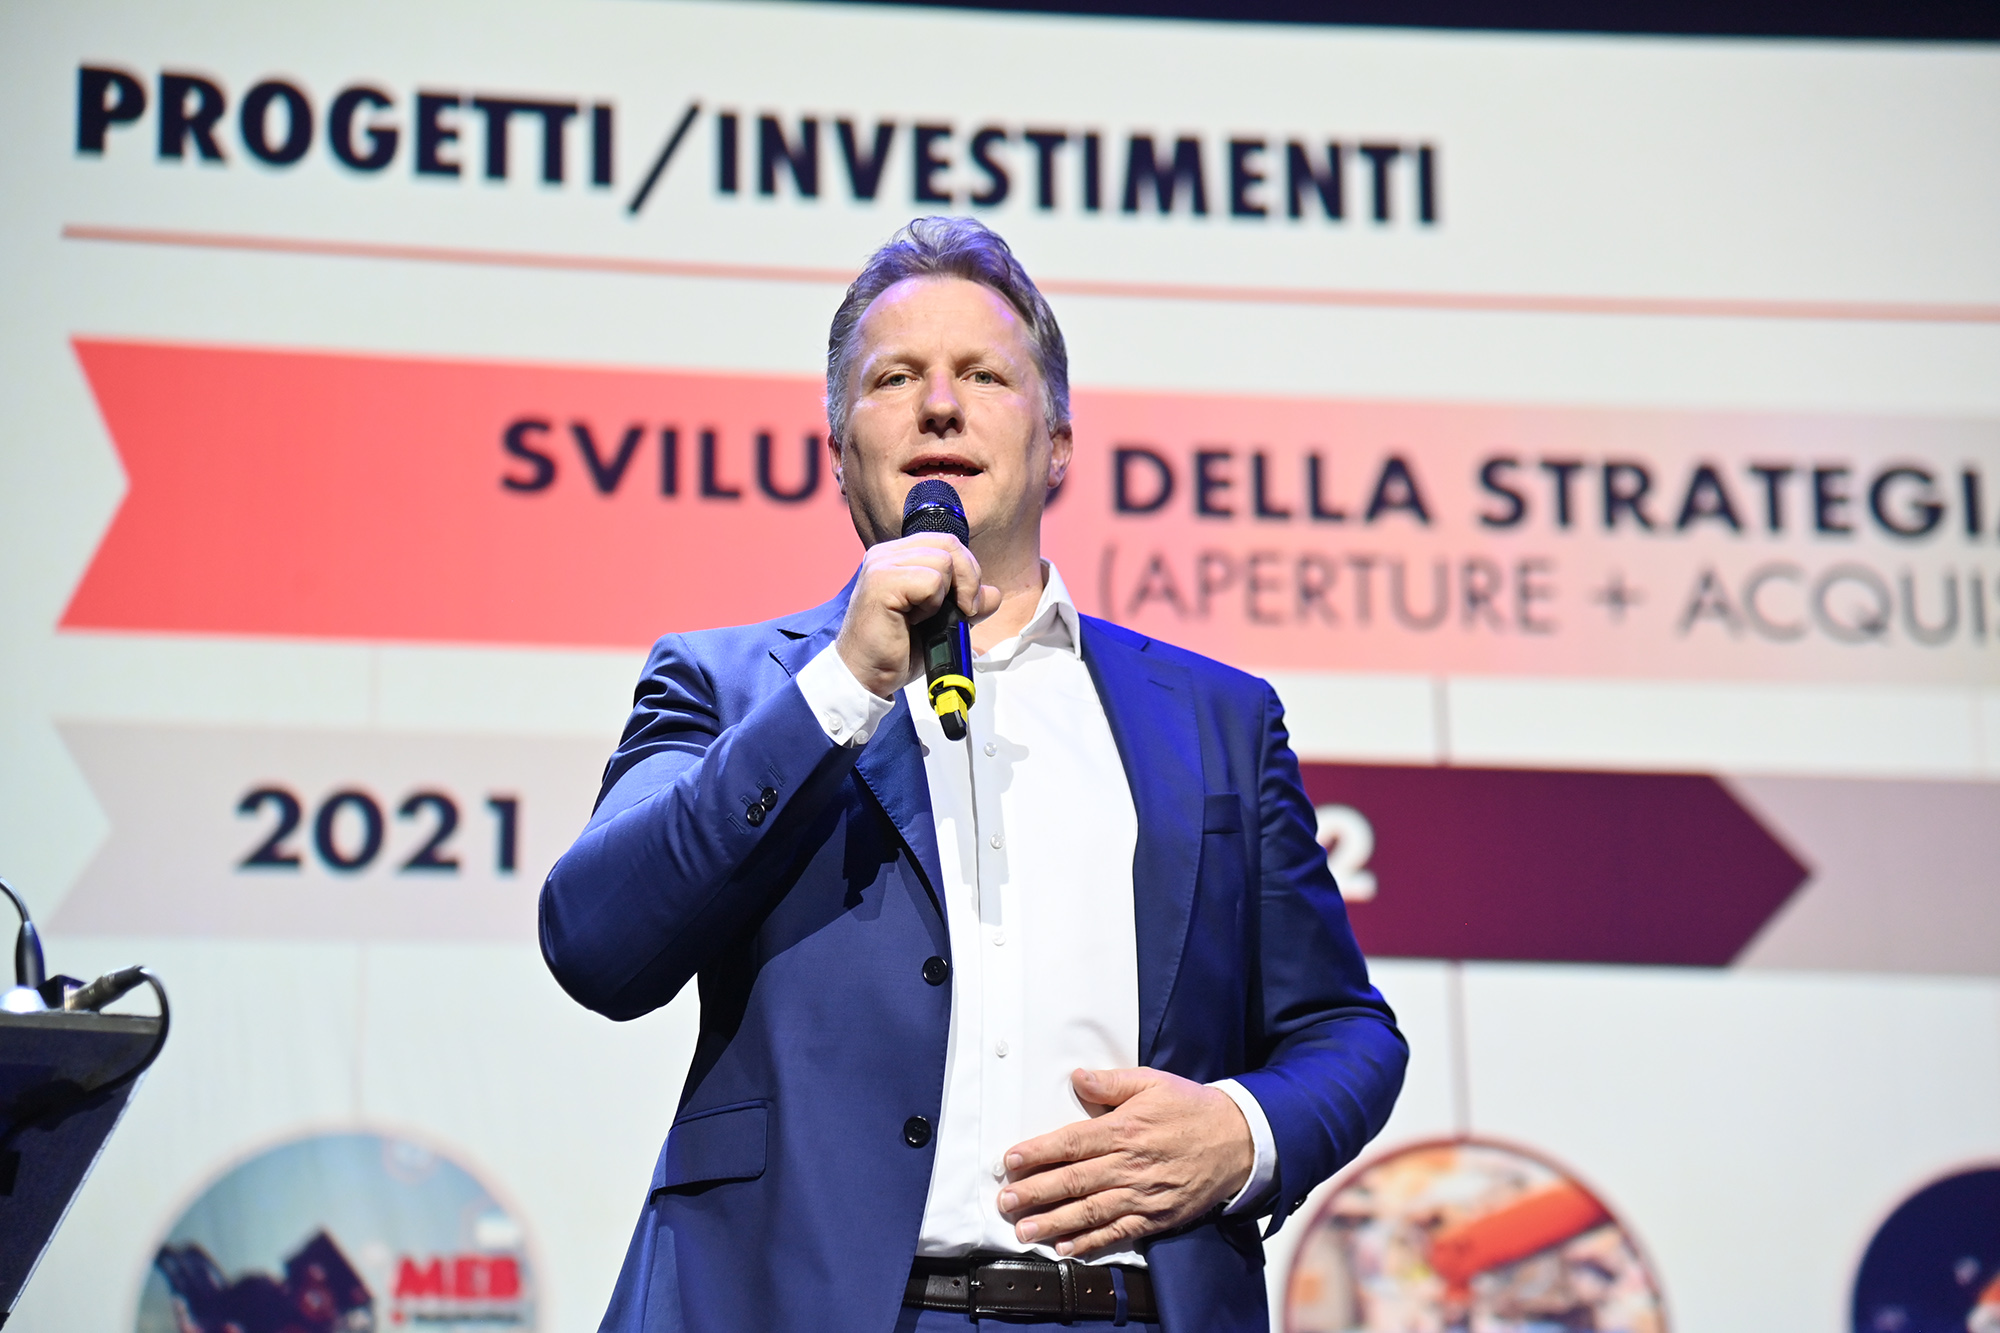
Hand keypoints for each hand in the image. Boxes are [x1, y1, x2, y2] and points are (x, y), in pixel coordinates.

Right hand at [835, 534, 998, 697]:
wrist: (867, 676)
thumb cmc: (897, 650)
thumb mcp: (944, 623)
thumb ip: (968, 604)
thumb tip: (992, 594)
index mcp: (899, 556)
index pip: (948, 542)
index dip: (968, 570)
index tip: (967, 604)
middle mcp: (886, 554)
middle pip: (950, 544)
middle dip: (969, 579)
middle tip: (963, 611)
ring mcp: (881, 565)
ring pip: (944, 560)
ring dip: (946, 595)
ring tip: (926, 617)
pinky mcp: (881, 582)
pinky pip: (931, 581)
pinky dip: (932, 604)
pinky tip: (915, 620)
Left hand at [997, 1067, 1252, 1258]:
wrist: (1238, 1141)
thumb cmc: (1191, 1109)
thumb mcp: (1153, 1082)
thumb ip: (1112, 1083)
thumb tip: (1077, 1078)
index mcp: (1125, 1129)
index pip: (1072, 1143)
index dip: (1039, 1152)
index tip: (1012, 1161)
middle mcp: (1130, 1165)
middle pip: (1074, 1181)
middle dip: (1036, 1192)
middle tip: (1006, 1201)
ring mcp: (1142, 1195)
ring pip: (1090, 1211)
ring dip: (1054, 1221)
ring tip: (1025, 1229)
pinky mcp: (1156, 1217)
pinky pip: (1118, 1232)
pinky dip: (1091, 1242)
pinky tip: (1066, 1246)